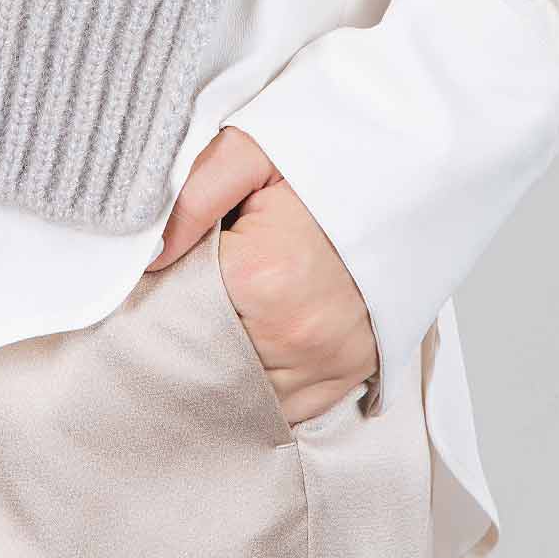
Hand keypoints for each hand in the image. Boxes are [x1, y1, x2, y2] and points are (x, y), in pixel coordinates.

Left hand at [146, 126, 377, 425]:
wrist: (413, 171)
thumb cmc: (326, 156)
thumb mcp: (250, 149)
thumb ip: (190, 198)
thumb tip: (146, 258)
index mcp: (261, 277)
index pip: (172, 311)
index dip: (154, 293)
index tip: (148, 278)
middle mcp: (297, 334)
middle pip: (201, 358)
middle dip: (179, 334)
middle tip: (172, 300)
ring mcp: (328, 363)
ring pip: (239, 391)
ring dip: (217, 365)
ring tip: (212, 319)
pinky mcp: (350, 375)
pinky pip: (283, 407)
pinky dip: (258, 382)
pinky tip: (247, 346)